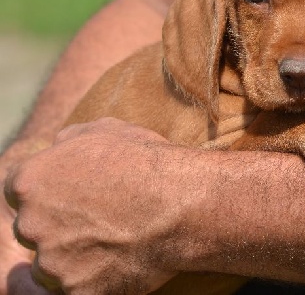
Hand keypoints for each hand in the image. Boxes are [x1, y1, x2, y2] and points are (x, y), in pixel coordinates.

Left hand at [4, 118, 184, 293]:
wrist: (181, 203)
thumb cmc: (147, 163)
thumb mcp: (106, 130)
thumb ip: (70, 138)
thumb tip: (59, 144)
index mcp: (30, 181)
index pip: (20, 193)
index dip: (49, 195)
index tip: (73, 198)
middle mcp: (31, 224)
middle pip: (32, 231)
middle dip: (58, 227)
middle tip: (98, 221)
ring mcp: (53, 263)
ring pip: (51, 266)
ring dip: (73, 259)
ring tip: (113, 244)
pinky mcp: (77, 292)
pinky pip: (77, 291)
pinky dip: (95, 281)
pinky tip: (119, 265)